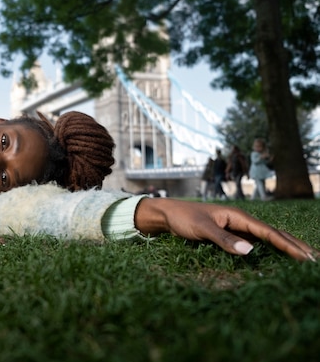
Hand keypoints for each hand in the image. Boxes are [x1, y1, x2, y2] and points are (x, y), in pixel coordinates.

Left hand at [134, 198, 318, 261]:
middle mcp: (241, 221)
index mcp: (238, 216)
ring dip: (285, 246)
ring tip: (303, 257)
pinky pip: (255, 242)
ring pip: (266, 238)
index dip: (288, 245)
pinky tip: (277, 255)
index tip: (305, 256)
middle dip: (293, 245)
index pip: (268, 232)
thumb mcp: (201, 229)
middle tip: (313, 258)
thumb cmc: (183, 218)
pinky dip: (269, 249)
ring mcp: (236, 228)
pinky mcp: (230, 235)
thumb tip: (250, 251)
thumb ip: (223, 240)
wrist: (168, 214)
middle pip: (273, 233)